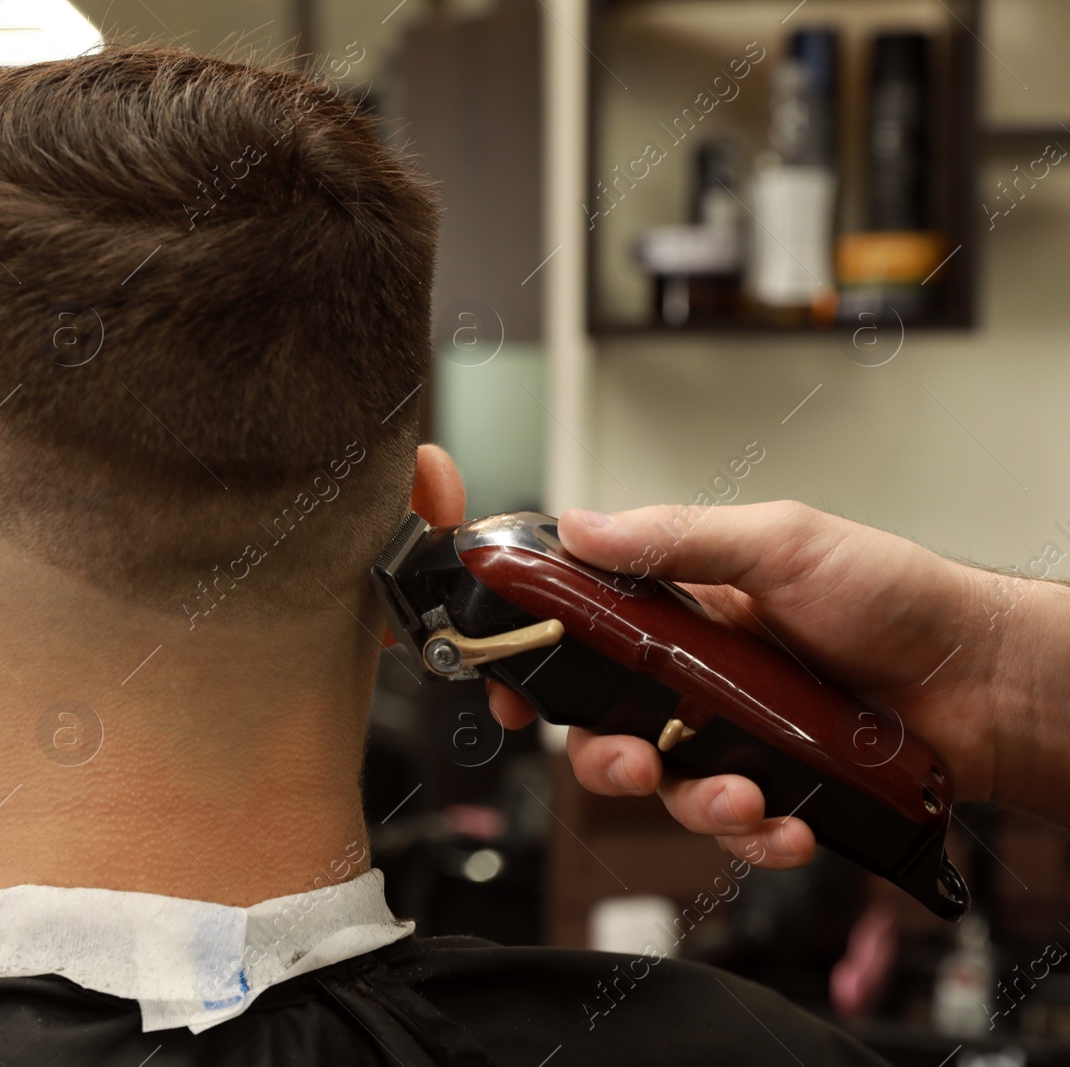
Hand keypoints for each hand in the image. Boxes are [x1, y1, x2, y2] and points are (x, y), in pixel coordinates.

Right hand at [486, 501, 1008, 868]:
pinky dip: (756, 837)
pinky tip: (788, 824)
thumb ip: (677, 538)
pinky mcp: (781, 790)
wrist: (986, 676)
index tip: (510, 694)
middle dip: (606, 759)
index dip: (535, 668)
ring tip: (739, 794)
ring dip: (690, 803)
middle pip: (606, 731)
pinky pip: (740, 831)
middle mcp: (698, 680)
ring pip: (669, 790)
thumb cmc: (896, 595)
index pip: (581, 637)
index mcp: (682, 615)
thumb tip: (582, 527)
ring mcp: (738, 738)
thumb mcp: (782, 542)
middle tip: (634, 760)